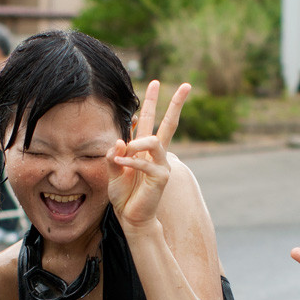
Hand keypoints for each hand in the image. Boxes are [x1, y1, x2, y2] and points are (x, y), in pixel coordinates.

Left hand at [107, 81, 191, 228]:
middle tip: (186, 85)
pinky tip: (119, 162)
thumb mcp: (112, 171)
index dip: (150, 102)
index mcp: (144, 148)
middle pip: (168, 123)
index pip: (148, 120)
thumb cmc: (123, 194)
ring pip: (155, 140)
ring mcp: (161, 164)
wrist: (131, 216)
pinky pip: (145, 163)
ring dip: (137, 142)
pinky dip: (130, 162)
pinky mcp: (161, 177)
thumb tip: (120, 140)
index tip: (154, 83)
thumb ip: (113, 156)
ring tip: (124, 150)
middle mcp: (156, 153)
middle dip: (176, 103)